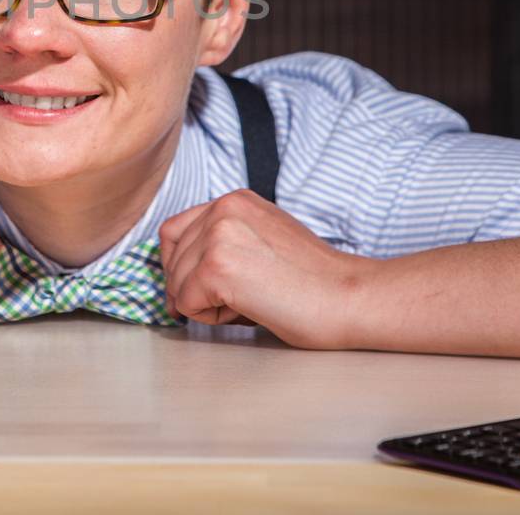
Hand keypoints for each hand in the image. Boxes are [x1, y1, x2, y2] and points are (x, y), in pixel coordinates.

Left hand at [158, 189, 373, 348]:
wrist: (348, 298)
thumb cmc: (313, 281)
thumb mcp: (262, 240)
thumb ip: (225, 242)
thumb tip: (180, 273)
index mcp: (235, 200)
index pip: (175, 231)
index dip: (178, 265)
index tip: (193, 288)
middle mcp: (223, 209)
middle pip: (170, 257)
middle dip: (190, 288)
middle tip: (231, 304)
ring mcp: (218, 235)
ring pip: (176, 282)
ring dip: (203, 303)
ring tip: (248, 304)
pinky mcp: (217, 267)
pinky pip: (186, 303)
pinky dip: (210, 318)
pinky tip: (247, 311)